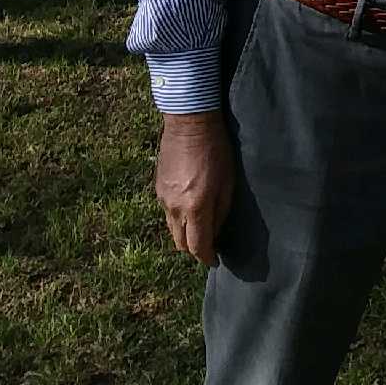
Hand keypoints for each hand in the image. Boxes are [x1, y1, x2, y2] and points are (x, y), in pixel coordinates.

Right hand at [155, 110, 234, 263]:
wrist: (189, 122)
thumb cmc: (216, 150)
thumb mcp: (227, 182)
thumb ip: (220, 212)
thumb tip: (215, 233)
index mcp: (195, 207)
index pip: (197, 246)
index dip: (206, 258)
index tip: (214, 261)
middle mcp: (174, 207)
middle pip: (180, 243)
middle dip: (194, 249)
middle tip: (208, 247)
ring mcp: (162, 199)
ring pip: (171, 229)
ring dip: (184, 234)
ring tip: (199, 229)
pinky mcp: (157, 189)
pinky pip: (167, 213)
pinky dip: (178, 218)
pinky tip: (189, 209)